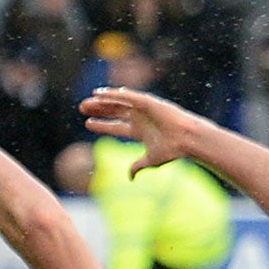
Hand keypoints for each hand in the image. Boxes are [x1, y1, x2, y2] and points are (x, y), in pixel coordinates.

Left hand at [79, 87, 199, 175]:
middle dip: (98, 110)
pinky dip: (114, 94)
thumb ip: (137, 165)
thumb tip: (130, 176)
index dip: (102, 125)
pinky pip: (127, 96)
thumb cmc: (172, 150)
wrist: (186, 140)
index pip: (116, 126)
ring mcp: (144, 109)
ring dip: (102, 101)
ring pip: (118, 103)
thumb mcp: (150, 160)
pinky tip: (100, 93)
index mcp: (139, 131)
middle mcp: (140, 118)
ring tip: (87, 100)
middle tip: (82, 108)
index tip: (88, 123)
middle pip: (114, 112)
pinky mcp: (148, 102)